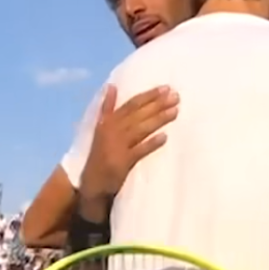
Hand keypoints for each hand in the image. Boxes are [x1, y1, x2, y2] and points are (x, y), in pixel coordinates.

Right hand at [80, 84, 178, 203]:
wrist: (92, 183)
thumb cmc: (100, 154)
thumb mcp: (100, 128)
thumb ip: (107, 108)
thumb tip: (111, 86)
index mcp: (108, 121)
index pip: (131, 104)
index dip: (149, 95)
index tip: (166, 88)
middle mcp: (112, 130)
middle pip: (138, 114)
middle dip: (158, 104)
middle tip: (176, 97)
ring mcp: (118, 146)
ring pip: (141, 129)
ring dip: (158, 119)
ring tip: (175, 112)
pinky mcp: (122, 162)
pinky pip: (139, 150)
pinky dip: (151, 143)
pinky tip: (164, 137)